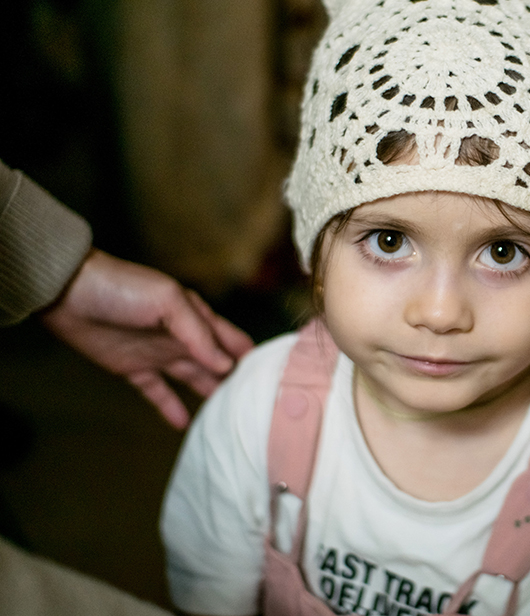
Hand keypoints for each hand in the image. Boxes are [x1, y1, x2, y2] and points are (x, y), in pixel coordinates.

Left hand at [40, 249, 253, 428]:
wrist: (68, 294)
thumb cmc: (123, 289)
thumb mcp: (168, 301)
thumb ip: (198, 333)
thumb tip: (225, 365)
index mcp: (197, 317)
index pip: (233, 341)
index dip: (253, 358)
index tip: (273, 381)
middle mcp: (184, 338)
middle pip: (218, 365)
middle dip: (237, 382)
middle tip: (257, 409)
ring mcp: (159, 354)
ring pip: (193, 380)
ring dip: (210, 396)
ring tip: (229, 420)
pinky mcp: (134, 369)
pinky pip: (158, 392)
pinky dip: (171, 408)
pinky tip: (183, 426)